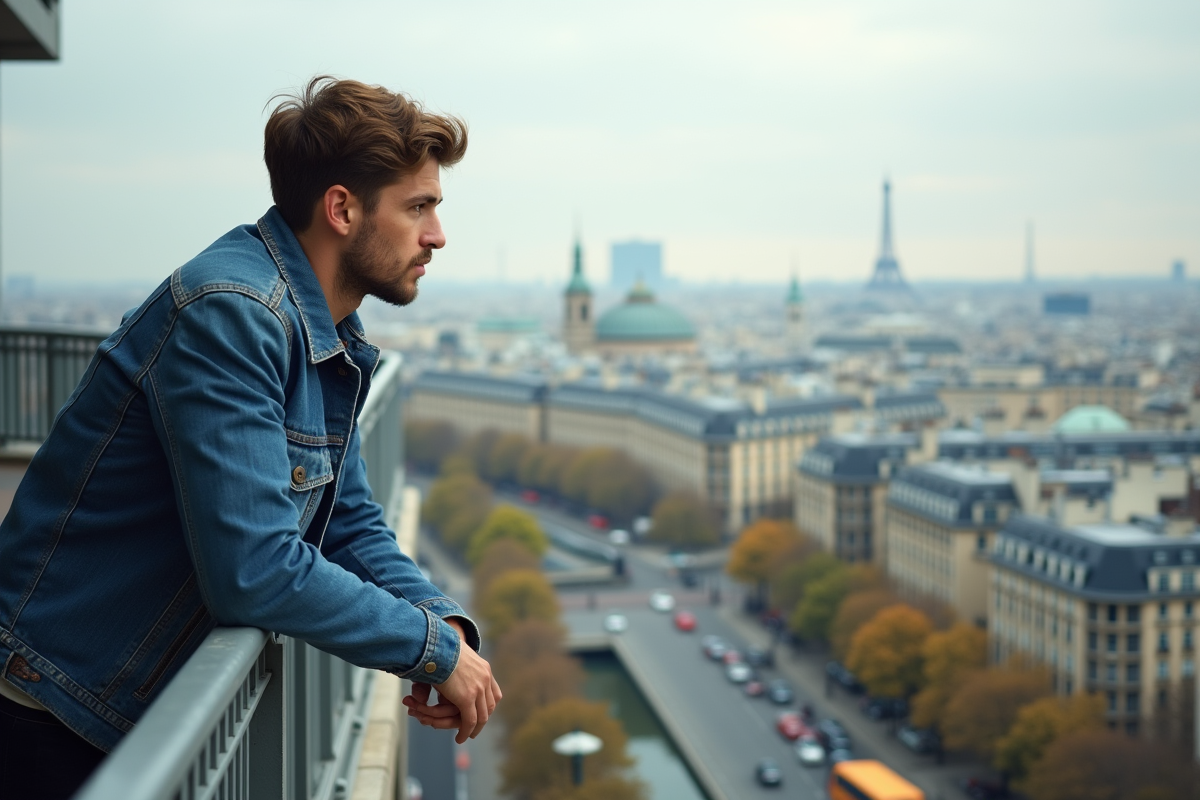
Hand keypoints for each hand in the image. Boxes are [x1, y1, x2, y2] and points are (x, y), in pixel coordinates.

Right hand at [402, 618, 501, 743]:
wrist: (436, 644)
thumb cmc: (438, 648)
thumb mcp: (452, 659)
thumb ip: (453, 671)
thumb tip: (448, 675)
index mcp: (484, 667)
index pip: (494, 692)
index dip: (488, 705)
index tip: (482, 712)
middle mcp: (485, 678)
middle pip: (490, 705)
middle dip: (483, 718)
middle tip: (475, 728)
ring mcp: (478, 689)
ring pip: (481, 716)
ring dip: (475, 728)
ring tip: (468, 735)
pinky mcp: (466, 699)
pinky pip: (469, 721)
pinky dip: (466, 732)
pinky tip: (460, 738)